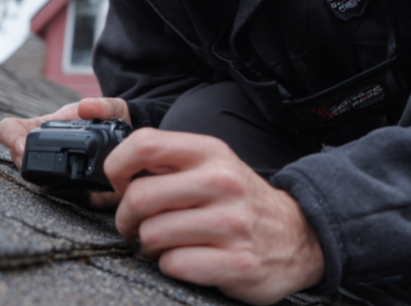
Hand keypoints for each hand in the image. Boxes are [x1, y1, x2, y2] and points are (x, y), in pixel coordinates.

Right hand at [0, 97, 129, 208]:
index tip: (21, 145)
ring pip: (39, 183)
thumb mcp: (109, 106)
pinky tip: (92, 194)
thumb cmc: (110, 120)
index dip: (9, 137)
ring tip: (69, 181)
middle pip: (18, 161)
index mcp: (44, 129)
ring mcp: (55, 174)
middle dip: (25, 164)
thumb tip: (86, 107)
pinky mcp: (78, 195)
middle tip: (45, 164)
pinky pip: (72, 202)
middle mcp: (44, 152)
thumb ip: (102, 105)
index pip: (8, 129)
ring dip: (50, 184)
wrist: (131, 138)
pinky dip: (79, 198)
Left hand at [105, 129, 323, 304]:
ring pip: (152, 235)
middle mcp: (222, 182)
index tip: (119, 183)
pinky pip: (174, 265)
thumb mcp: (212, 164)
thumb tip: (112, 165)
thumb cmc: (239, 201)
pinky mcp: (237, 262)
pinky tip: (185, 260)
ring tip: (162, 245)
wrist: (299, 236)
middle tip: (134, 226)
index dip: (117, 165)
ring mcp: (231, 223)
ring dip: (148, 246)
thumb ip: (167, 160)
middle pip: (140, 197)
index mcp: (210, 152)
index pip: (144, 144)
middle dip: (126, 218)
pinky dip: (170, 266)